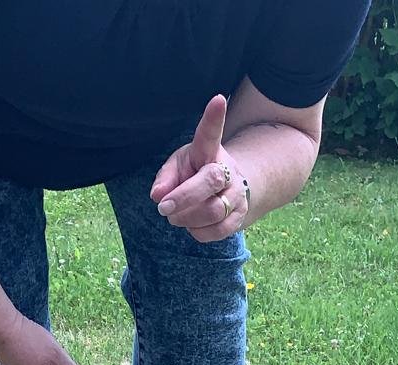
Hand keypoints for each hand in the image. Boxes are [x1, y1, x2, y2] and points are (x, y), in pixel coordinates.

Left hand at [150, 94, 247, 242]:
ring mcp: (237, 194)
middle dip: (183, 198)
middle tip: (163, 208)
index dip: (213, 117)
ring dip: (187, 218)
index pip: (211, 133)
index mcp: (209, 150)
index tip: (217, 99)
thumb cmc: (194, 173)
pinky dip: (197, 232)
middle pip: (210, 182)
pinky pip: (216, 231)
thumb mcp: (177, 167)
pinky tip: (192, 224)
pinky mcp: (239, 217)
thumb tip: (158, 195)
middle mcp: (227, 170)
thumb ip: (165, 178)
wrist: (225, 192)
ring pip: (212, 212)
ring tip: (175, 216)